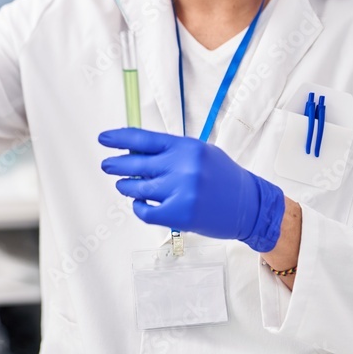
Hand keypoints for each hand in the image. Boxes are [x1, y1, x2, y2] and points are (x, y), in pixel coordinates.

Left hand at [98, 128, 284, 252]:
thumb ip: (170, 151)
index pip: (143, 139)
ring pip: (137, 188)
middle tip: (107, 165)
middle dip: (116, 164)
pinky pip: (145, 211)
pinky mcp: (180, 214)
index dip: (119, 138)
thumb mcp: (199, 153)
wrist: (249, 204)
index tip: (103, 139)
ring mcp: (181, 191)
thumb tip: (134, 150)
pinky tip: (140, 203)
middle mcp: (182, 166)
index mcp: (186, 147)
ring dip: (126, 186)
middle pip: (135, 163)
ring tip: (124, 185)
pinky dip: (138, 207)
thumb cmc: (222, 177)